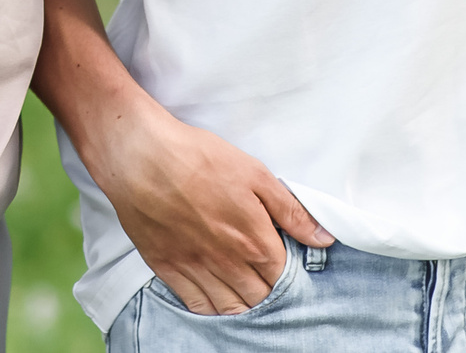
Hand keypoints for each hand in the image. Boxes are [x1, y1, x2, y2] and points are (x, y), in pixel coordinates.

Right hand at [83, 100, 333, 315]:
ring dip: (243, 305)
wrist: (142, 156)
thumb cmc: (199, 158)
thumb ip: (291, 211)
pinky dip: (211, 310)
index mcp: (253, 239)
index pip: (282, 276)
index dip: (287, 273)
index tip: (285, 264)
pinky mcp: (167, 267)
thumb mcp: (255, 173)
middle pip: (258, 297)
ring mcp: (195, 268)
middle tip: (266, 280)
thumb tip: (323, 238)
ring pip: (229, 307)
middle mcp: (227, 262)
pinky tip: (217, 302)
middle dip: (267, 292)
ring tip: (246, 294)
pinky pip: (195, 305)